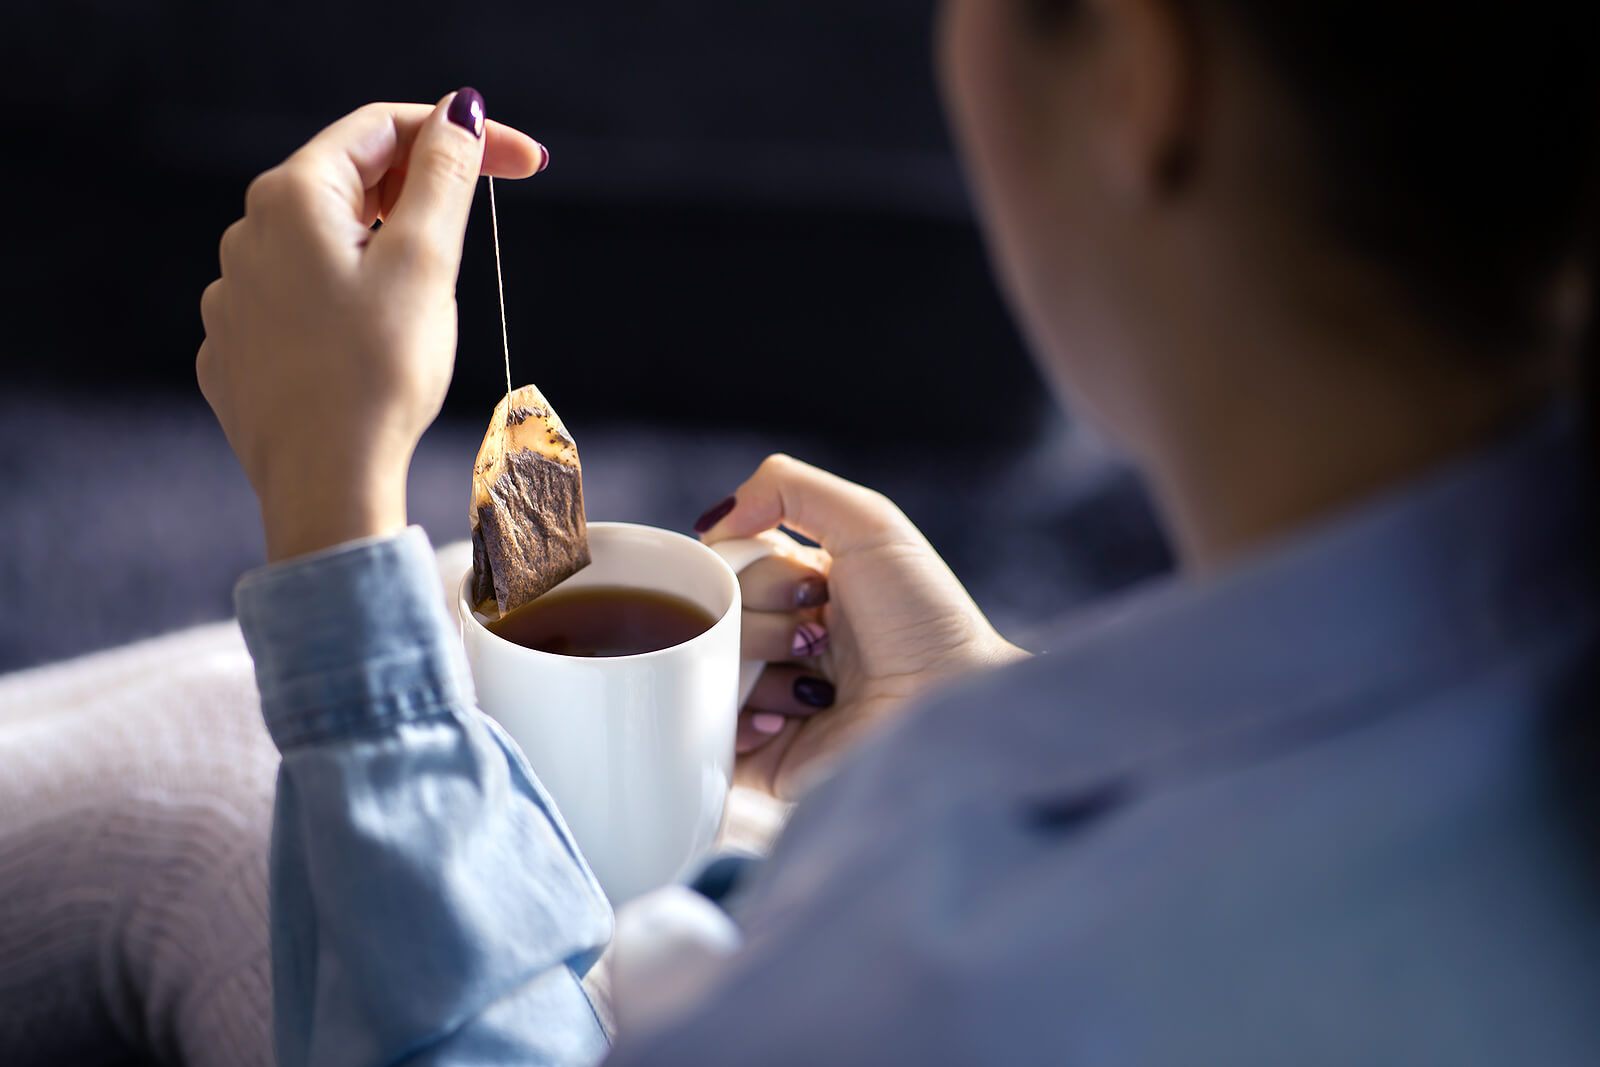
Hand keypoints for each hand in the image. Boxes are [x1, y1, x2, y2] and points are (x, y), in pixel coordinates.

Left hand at [198, 90, 546, 561]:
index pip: (384, 129)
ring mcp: (238, 296)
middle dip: (420, 193)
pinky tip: (375, 344)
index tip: (522, 163)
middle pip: (350, 182)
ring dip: (383, 252)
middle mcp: (249, 235)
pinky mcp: (241, 351)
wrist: (325, 483)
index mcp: (293, 197)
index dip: (459, 134)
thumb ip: (443, 176)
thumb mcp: (425, 261)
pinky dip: (348, 304)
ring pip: (326, 246)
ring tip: (426, 306)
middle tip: (481, 226)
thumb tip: (459, 115)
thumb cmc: (376, 374)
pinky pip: (303, 302)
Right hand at [698, 455, 1029, 800]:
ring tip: (815, 689)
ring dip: (759, 670)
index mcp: (807, 590)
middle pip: (718, 614)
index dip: (758, 569)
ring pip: (706, 668)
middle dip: (765, 619)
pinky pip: (705, 733)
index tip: (811, 584)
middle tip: (819, 637)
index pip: (735, 564)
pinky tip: (783, 723)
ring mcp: (770, 702)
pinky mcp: (760, 760)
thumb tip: (712, 520)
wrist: (952, 714)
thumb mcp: (871, 525)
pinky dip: (735, 722)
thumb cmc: (927, 621)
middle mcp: (786, 643)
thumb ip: (786, 488)